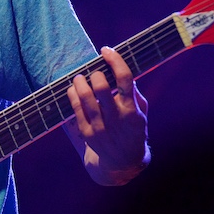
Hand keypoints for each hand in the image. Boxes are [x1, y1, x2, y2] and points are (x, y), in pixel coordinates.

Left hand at [67, 46, 148, 184]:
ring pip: (85, 98)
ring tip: (79, 78)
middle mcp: (117, 118)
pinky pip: (76, 109)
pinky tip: (73, 89)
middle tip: (93, 71)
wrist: (124, 163)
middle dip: (95, 74)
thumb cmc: (133, 130)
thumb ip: (133, 92)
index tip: (106, 50)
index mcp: (132, 110)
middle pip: (101, 87)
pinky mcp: (88, 134)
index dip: (115, 60)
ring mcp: (101, 127)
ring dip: (79, 82)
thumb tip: (120, 68)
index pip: (124, 78)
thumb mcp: (141, 112)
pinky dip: (72, 95)